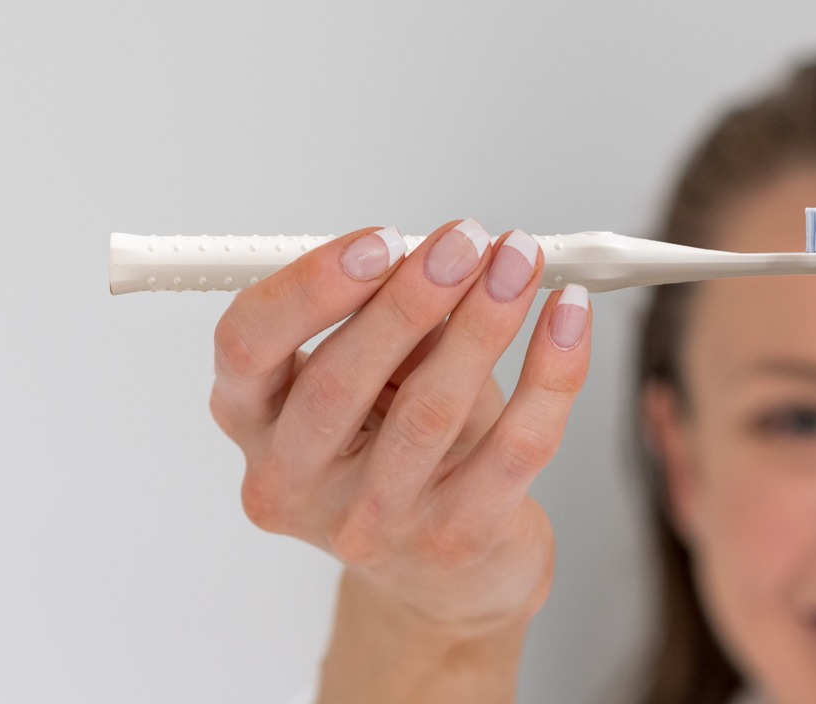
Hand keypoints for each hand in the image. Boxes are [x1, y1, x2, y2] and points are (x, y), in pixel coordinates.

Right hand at [209, 219, 590, 633]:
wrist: (443, 575)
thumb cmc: (402, 452)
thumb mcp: (377, 381)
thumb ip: (394, 322)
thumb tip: (445, 253)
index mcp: (256, 422)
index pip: (247, 345)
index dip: (311, 287)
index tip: (382, 240)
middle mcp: (293, 480)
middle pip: (337, 380)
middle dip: (410, 298)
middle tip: (466, 240)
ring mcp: (370, 522)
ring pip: (429, 410)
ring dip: (483, 321)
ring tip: (519, 262)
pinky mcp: (452, 540)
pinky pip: (515, 446)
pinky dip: (552, 372)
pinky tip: (569, 318)